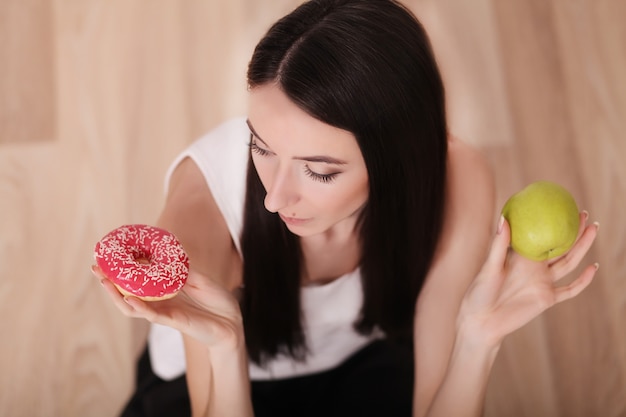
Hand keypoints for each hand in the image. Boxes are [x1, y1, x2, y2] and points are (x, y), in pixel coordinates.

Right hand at [92, 266, 243, 349]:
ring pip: (133, 307)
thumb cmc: (217, 301)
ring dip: (117, 296)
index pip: (137, 281)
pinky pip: (152, 315)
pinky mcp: (174, 321)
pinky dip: (139, 307)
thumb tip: (165, 256)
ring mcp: (165, 313)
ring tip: (104, 282)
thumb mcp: (199, 279)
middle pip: (126, 295)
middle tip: (95, 268)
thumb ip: (182, 270)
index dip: (122, 271)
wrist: (233, 323)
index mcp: (164, 291)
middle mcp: (160, 303)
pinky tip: (128, 299)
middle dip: (109, 283)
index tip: (107, 256)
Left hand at [458, 212, 598, 348]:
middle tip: (585, 214)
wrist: (482, 321)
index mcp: (520, 256)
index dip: (551, 222)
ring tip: (593, 230)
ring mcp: (543, 283)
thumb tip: (503, 217)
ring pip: (568, 263)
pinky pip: (570, 289)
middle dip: (573, 231)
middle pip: (559, 246)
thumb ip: (499, 244)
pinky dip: (583, 280)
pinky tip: (594, 267)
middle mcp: (534, 267)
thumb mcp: (489, 267)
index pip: (541, 235)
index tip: (562, 205)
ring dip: (582, 248)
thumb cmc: (479, 292)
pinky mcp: (547, 299)